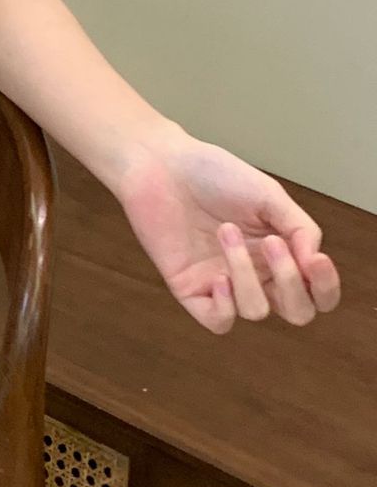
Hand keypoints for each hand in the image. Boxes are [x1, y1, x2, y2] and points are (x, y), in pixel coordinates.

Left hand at [115, 127, 341, 333]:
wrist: (161, 164)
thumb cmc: (213, 174)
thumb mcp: (269, 195)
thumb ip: (300, 228)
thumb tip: (314, 261)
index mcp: (280, 252)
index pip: (317, 291)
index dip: (326, 286)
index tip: (316, 259)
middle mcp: (256, 273)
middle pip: (297, 312)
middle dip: (293, 284)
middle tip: (272, 243)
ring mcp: (223, 283)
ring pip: (256, 311)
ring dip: (246, 272)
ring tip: (226, 231)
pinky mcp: (190, 289)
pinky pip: (219, 322)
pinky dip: (225, 305)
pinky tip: (218, 275)